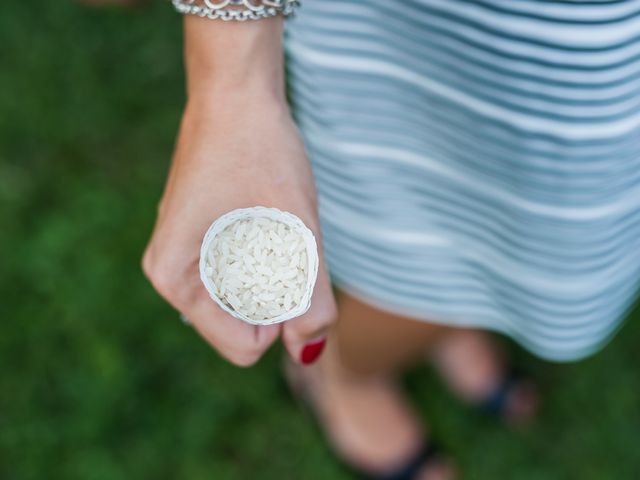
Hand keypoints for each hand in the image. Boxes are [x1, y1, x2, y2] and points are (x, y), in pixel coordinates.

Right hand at [142, 93, 336, 365]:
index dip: (286, 316)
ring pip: (247, 302)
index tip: (294, 258)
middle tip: (285, 233)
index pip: (246, 346)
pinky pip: (241, 277)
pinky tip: (263, 214)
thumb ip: (310, 295)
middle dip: (279, 295)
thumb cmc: (261, 150)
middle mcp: (172, 277)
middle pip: (245, 327)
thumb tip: (309, 350)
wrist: (236, 91)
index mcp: (177, 281)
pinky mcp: (200, 243)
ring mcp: (184, 259)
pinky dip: (265, 258)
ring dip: (274, 272)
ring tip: (271, 219)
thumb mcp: (297, 226)